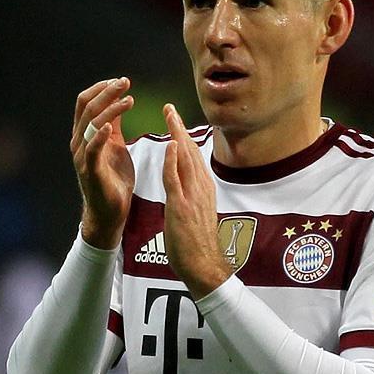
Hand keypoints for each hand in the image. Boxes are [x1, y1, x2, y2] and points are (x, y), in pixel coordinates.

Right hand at [71, 77, 135, 248]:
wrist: (111, 212)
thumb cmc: (113, 178)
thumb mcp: (116, 144)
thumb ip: (114, 123)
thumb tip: (119, 98)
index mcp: (84, 134)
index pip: (85, 102)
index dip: (101, 88)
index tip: (121, 80)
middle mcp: (79, 142)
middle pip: (87, 108)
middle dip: (107, 92)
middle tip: (125, 82)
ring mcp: (83, 157)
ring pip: (91, 125)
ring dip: (110, 109)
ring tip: (129, 99)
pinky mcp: (91, 172)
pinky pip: (92, 151)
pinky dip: (99, 136)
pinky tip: (111, 126)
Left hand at [161, 104, 231, 297]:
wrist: (204, 266)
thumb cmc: (197, 245)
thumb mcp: (197, 213)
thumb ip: (192, 195)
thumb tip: (185, 185)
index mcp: (204, 189)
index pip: (193, 157)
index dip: (184, 137)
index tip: (176, 121)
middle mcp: (201, 187)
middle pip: (190, 151)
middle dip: (179, 128)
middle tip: (170, 108)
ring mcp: (193, 196)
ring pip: (185, 158)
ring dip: (176, 135)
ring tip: (169, 115)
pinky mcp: (182, 207)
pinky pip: (176, 179)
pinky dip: (173, 160)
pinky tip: (170, 145)